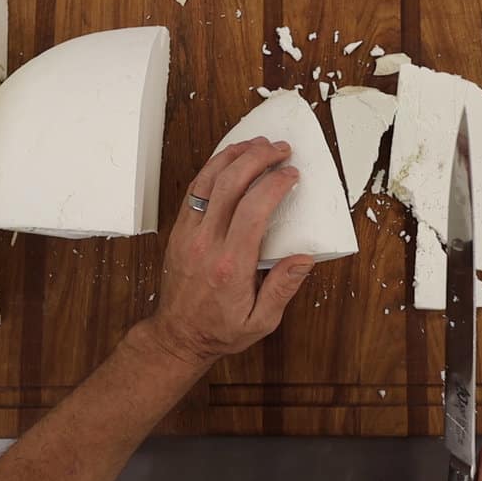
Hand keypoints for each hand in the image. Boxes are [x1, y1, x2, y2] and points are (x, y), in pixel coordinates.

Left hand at [145, 136, 314, 367]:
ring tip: (256, 144)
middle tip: (280, 149)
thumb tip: (304, 258)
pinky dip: (213, 168)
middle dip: (258, 158)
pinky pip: (194, 189)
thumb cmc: (220, 329)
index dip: (275, 184)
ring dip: (234, 155)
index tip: (292, 175)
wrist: (178, 336)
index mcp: (230, 265)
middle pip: (230, 184)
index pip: (253, 209)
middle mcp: (206, 243)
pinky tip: (230, 159)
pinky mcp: (179, 230)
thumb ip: (283, 288)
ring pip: (208, 180)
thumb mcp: (261, 321)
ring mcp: (188, 233)